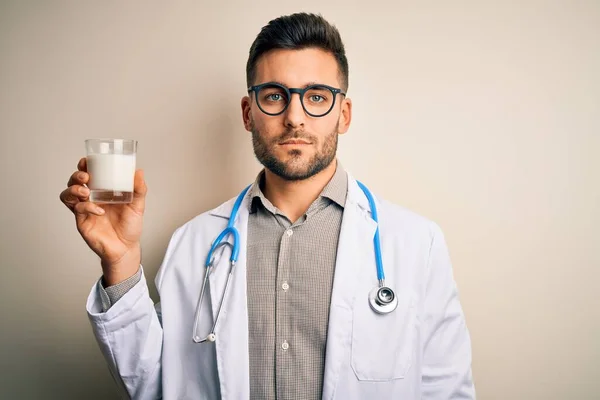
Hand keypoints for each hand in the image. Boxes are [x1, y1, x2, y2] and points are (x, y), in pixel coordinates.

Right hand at [60, 157, 146, 284]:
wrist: (126, 248)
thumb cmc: (130, 227)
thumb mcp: (138, 206)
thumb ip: (139, 189)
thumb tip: (139, 171)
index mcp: (103, 191)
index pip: (89, 173)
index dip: (85, 165)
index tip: (88, 160)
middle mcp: (91, 198)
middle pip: (74, 181)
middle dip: (76, 175)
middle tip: (86, 177)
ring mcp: (85, 210)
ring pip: (68, 194)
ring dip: (74, 189)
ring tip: (86, 191)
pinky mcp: (82, 221)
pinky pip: (78, 210)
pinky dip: (87, 207)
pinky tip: (99, 211)